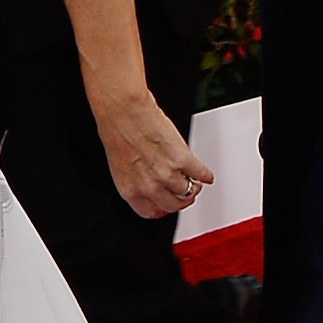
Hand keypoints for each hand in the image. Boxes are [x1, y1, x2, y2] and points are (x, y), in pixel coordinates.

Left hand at [94, 92, 212, 219]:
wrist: (124, 109)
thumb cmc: (116, 129)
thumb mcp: (120, 163)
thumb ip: (136, 179)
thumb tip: (150, 182)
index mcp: (129, 189)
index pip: (151, 212)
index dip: (162, 209)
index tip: (168, 205)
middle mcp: (148, 186)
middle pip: (174, 206)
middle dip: (181, 200)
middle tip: (186, 193)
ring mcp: (167, 174)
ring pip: (188, 192)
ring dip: (194, 187)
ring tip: (194, 180)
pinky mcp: (183, 159)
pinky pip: (201, 175)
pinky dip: (205, 175)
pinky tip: (204, 174)